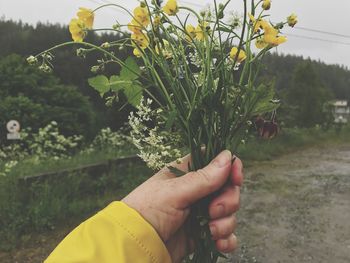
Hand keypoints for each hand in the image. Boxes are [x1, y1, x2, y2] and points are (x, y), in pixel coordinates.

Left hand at [122, 150, 242, 262]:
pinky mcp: (202, 234)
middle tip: (213, 210)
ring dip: (225, 223)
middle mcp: (196, 191)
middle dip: (227, 200)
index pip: (215, 162)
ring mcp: (200, 213)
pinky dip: (226, 239)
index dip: (230, 167)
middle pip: (227, 188)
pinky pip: (226, 234)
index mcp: (187, 174)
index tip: (235, 177)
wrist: (136, 246)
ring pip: (229, 212)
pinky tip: (218, 242)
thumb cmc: (147, 212)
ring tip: (210, 230)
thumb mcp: (174, 192)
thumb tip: (227, 155)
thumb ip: (203, 178)